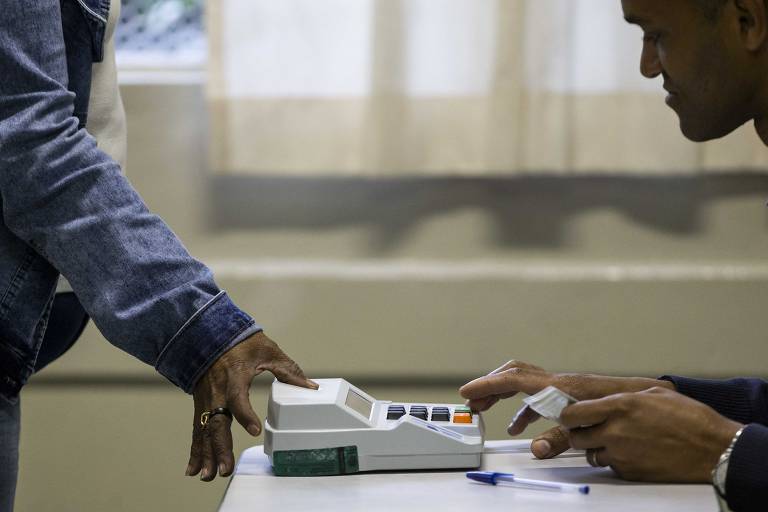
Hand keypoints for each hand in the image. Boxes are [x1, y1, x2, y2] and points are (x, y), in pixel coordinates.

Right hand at [186, 332, 316, 480]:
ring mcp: (207, 400)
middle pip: (217, 423)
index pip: (238, 398)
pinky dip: (195, 451)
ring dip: (206, 455)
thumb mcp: (267, 350)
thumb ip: (288, 370)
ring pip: (204, 431)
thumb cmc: (240, 342)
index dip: (245, 414)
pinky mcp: (202, 406)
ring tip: (208, 476)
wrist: (208, 335)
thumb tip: (310, 387)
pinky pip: (198, 431)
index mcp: (234, 376)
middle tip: (224, 469)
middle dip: (220, 448)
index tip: (255, 429)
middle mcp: (217, 392)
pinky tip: (194, 470)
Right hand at [459, 360, 673, 457]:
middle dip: (490, 385)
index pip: (514, 380)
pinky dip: (521, 408)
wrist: (647, 399)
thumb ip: (559, 439)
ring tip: (484, 408)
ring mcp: (562, 386)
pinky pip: (536, 396)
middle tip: (472, 399)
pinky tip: (519, 427)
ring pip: (523, 383)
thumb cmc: (620, 409)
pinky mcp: (568, 394)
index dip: (487, 384)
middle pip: (514, 374)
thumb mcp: (587, 429)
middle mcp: (556, 381)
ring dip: (502, 394)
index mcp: (557, 386)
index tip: (467, 391)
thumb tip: (534, 450)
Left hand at [561, 386, 741, 481]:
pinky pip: (611, 467)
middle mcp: (615, 431)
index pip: (573, 414)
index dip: (568, 415)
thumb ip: (622, 397)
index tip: (571, 416)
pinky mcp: (630, 472)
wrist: (713, 448)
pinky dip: (616, 461)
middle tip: (592, 429)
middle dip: (580, 433)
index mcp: (619, 406)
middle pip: (576, 437)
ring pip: (592, 454)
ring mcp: (621, 454)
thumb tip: (605, 401)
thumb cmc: (689, 418)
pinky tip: (633, 452)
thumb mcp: (654, 393)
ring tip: (617, 441)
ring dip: (598, 448)